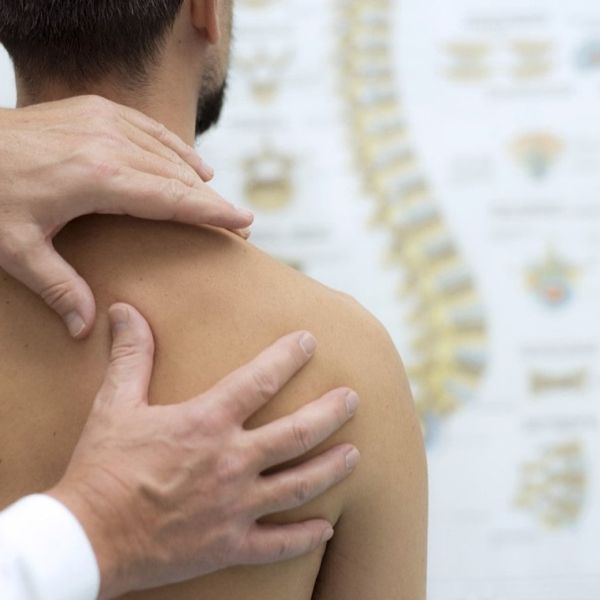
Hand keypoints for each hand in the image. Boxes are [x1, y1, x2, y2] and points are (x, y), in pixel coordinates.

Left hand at [0, 96, 253, 338]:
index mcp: (99, 177)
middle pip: (178, 176)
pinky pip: (149, 128)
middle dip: (211, 200)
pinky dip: (175, 146)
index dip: (212, 212)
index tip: (244, 222)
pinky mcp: (94, 110)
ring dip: (197, 177)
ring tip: (218, 199)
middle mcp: (110, 143)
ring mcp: (103, 121)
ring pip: (167, 152)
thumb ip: (57, 286)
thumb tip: (84, 328)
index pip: (173, 197)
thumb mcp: (15, 248)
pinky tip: (191, 160)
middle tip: (240, 223)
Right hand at [49, 304, 359, 597]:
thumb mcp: (114, 404)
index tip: (309, 340)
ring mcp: (235, 506)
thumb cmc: (102, 467)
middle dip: (330, 412)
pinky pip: (278, 544)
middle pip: (297, 433)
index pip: (259, 380)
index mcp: (207, 423)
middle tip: (353, 399)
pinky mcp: (229, 544)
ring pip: (300, 485)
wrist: (86, 538)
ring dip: (331, 468)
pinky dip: (305, 537)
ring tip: (354, 455)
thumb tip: (123, 310)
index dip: (288, 356)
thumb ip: (131, 355)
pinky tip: (327, 528)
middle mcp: (231, 461)